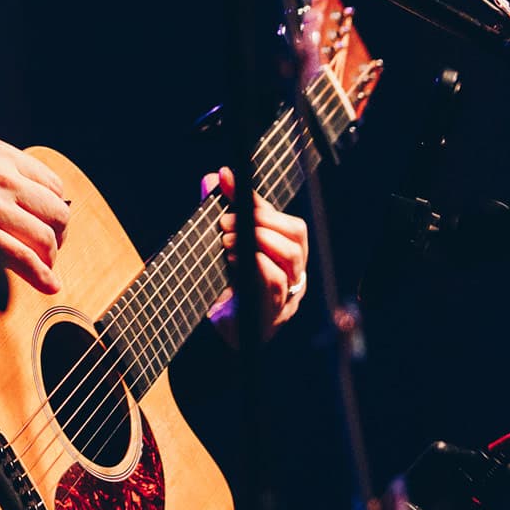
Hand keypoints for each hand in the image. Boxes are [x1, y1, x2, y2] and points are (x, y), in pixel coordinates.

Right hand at [0, 131, 72, 294]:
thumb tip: (24, 188)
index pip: (51, 183)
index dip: (54, 205)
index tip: (47, 220)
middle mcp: (1, 179)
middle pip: (56, 211)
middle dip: (58, 233)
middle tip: (49, 246)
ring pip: (45, 237)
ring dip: (49, 256)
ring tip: (42, 266)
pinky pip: (23, 259)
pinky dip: (40, 275)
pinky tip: (48, 284)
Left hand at [202, 166, 310, 340]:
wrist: (214, 331)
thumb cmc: (222, 286)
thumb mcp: (220, 245)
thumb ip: (219, 211)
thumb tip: (213, 178)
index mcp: (288, 256)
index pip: (286, 220)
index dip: (257, 199)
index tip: (227, 180)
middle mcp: (294, 274)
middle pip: (296, 233)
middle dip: (260, 219)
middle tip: (224, 221)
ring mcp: (288, 295)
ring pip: (290, 256)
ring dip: (256, 239)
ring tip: (226, 239)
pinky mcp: (273, 313)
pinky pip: (275, 282)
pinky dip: (255, 263)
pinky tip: (234, 258)